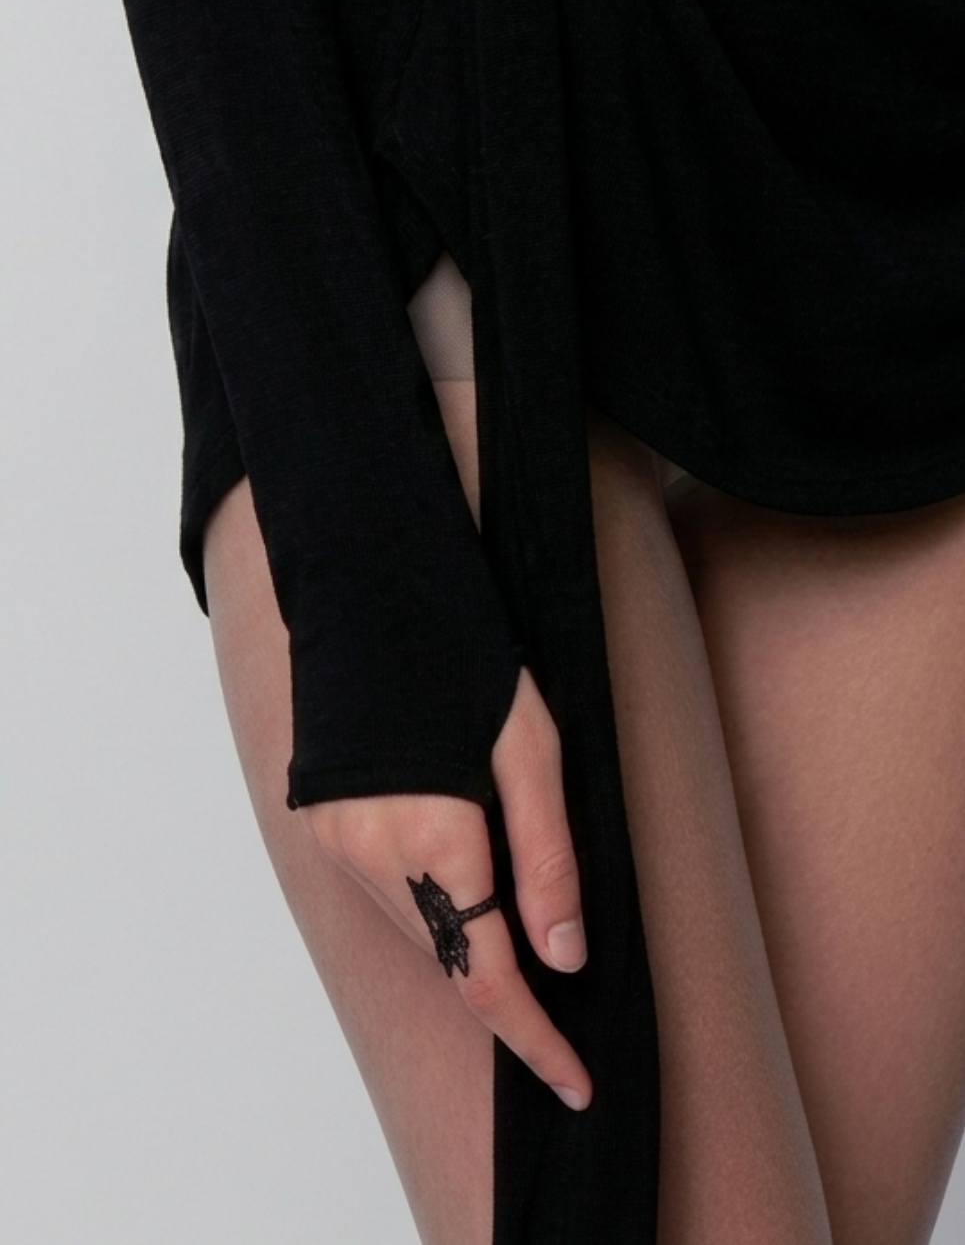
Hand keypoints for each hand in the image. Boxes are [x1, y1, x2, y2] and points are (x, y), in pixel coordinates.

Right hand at [299, 665, 591, 1110]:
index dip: (535, 1038)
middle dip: (511, 986)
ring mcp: (338, 843)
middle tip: (564, 981)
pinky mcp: (325, 828)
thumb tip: (563, 958)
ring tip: (521, 911)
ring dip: (472, 943)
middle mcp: (371, 855)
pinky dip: (436, 908)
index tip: (574, 1082)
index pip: (487, 977)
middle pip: (451, 961)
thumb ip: (547, 861)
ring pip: (420, 934)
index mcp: (433, 838)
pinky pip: (391, 899)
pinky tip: (465, 872)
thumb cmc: (469, 667)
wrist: (374, 601)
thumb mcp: (534, 754)